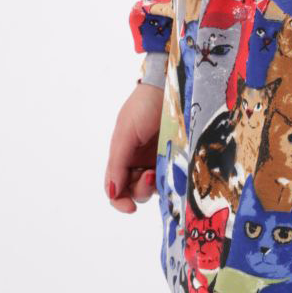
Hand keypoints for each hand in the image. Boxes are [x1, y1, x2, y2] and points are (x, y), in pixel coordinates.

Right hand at [104, 84, 164, 213]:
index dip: (120, 201)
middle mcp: (140, 161)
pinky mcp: (179, 156)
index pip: (116, 187)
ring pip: (155, 187)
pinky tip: (175, 177)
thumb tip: (113, 193)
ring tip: (161, 171)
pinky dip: (172, 182)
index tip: (129, 207)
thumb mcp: (125, 133)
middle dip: (141, 190)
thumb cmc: (143, 106)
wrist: (170, 85)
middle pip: (135, 190)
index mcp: (122, 156)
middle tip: (151, 175)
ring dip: (156, 186)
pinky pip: (174, 177)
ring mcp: (160, 159)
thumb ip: (117, 163)